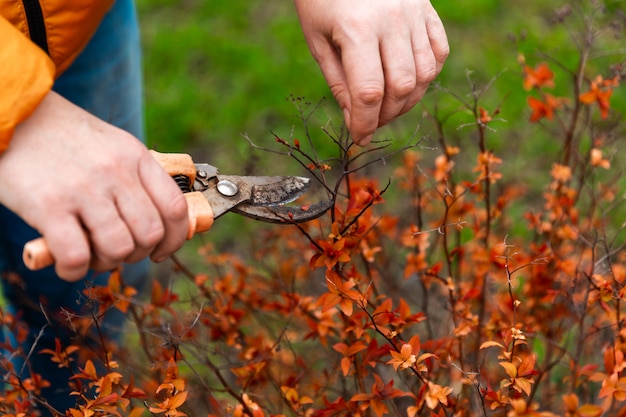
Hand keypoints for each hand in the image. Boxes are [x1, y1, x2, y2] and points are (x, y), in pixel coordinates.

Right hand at [0, 91, 188, 280]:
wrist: (11, 115)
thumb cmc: (61, 137)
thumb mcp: (111, 145)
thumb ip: (135, 178)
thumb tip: (156, 226)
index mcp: (135, 156)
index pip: (175, 208)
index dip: (174, 239)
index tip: (160, 251)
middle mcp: (116, 171)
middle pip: (150, 234)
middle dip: (136, 254)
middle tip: (114, 251)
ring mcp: (84, 188)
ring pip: (119, 249)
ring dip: (106, 263)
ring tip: (89, 255)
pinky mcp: (49, 206)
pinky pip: (77, 257)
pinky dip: (74, 271)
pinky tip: (65, 264)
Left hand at [294, 0, 448, 144]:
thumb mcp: (317, 39)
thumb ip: (338, 81)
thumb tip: (356, 118)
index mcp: (356, 29)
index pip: (369, 92)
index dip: (365, 123)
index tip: (359, 137)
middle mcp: (391, 20)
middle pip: (402, 87)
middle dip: (386, 115)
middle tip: (370, 121)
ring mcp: (414, 12)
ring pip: (425, 73)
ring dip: (408, 100)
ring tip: (387, 106)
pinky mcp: (427, 8)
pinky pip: (439, 52)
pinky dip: (427, 75)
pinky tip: (408, 82)